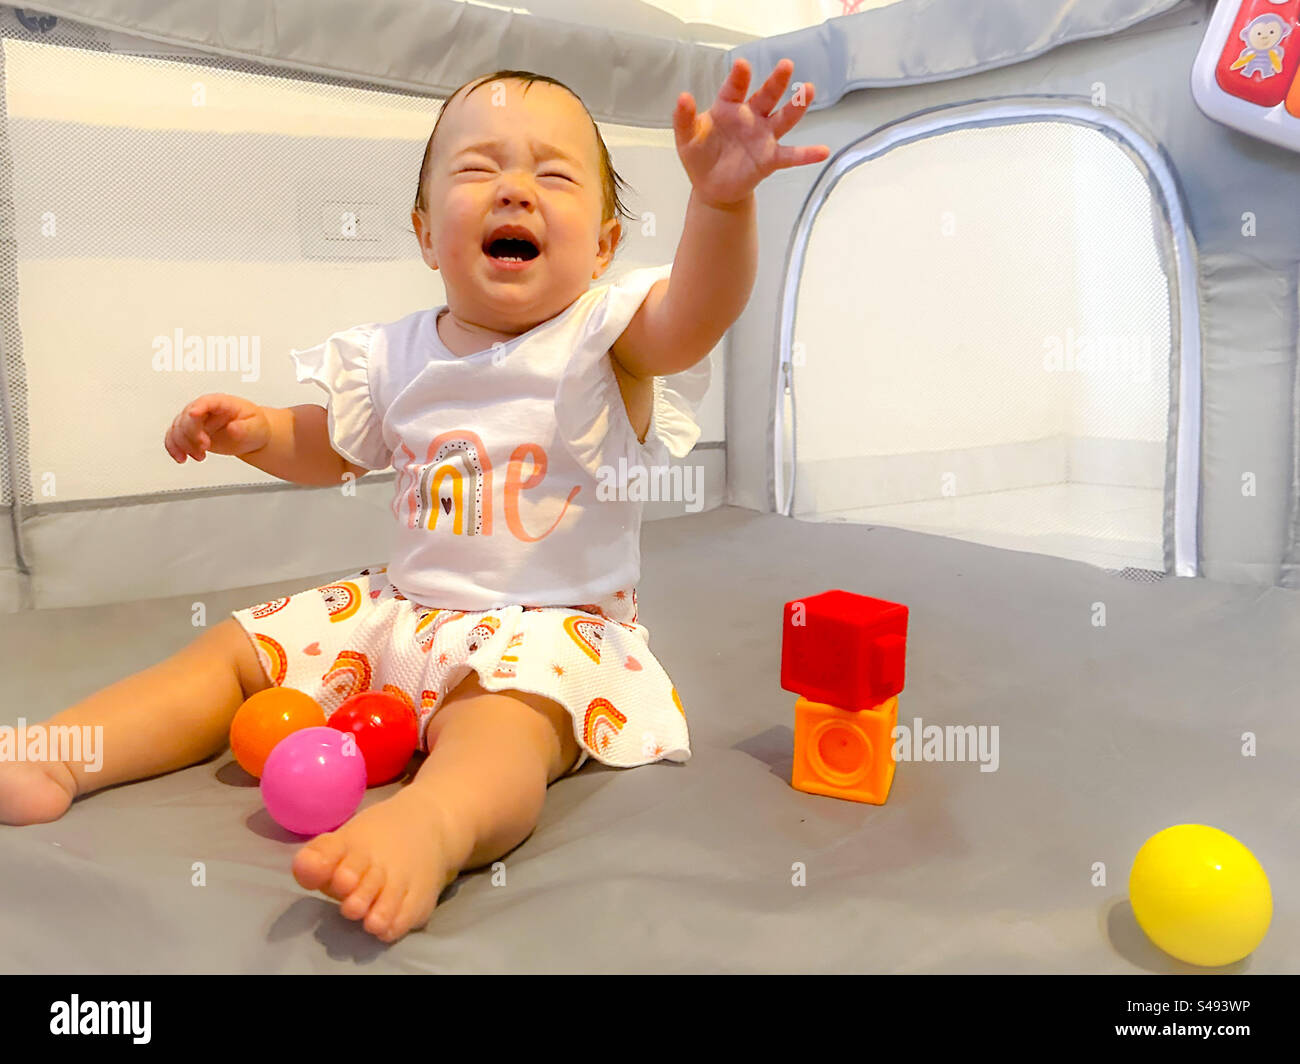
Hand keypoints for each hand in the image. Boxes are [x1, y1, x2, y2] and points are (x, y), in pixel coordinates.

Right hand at [165, 393, 268, 462]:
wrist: (250, 435)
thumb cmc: (254, 426)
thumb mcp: (256, 426)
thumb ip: (244, 428)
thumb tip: (233, 428)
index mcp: (222, 403)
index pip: (206, 401)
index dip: (198, 407)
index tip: (194, 414)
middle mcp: (205, 410)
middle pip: (187, 417)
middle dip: (192, 434)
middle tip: (205, 446)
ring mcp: (196, 422)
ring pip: (177, 429)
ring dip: (184, 445)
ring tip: (200, 456)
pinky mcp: (191, 434)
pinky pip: (173, 438)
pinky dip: (174, 448)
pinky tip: (181, 458)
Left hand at [674, 58, 828, 208]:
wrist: (712, 186)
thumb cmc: (700, 155)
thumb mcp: (687, 137)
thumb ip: (684, 118)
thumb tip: (682, 97)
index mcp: (728, 107)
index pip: (734, 89)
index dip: (739, 78)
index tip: (742, 66)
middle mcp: (750, 117)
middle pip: (766, 96)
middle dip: (776, 81)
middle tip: (785, 65)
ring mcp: (763, 136)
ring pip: (783, 118)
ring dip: (796, 106)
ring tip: (808, 90)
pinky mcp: (770, 158)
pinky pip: (791, 155)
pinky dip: (807, 154)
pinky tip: (823, 151)